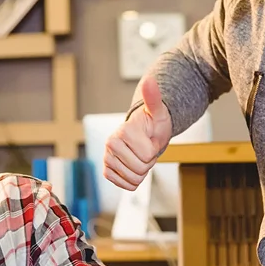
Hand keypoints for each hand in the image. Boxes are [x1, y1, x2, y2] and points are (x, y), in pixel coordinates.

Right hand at [103, 76, 171, 190]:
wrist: (143, 133)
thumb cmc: (152, 123)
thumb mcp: (158, 111)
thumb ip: (153, 97)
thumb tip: (149, 80)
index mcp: (123, 132)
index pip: (148, 156)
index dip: (154, 150)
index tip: (150, 140)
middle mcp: (110, 144)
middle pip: (140, 170)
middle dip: (148, 162)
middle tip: (145, 149)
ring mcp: (106, 158)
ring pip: (134, 179)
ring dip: (142, 171)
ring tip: (140, 156)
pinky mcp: (106, 170)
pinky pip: (125, 185)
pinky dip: (133, 179)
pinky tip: (132, 165)